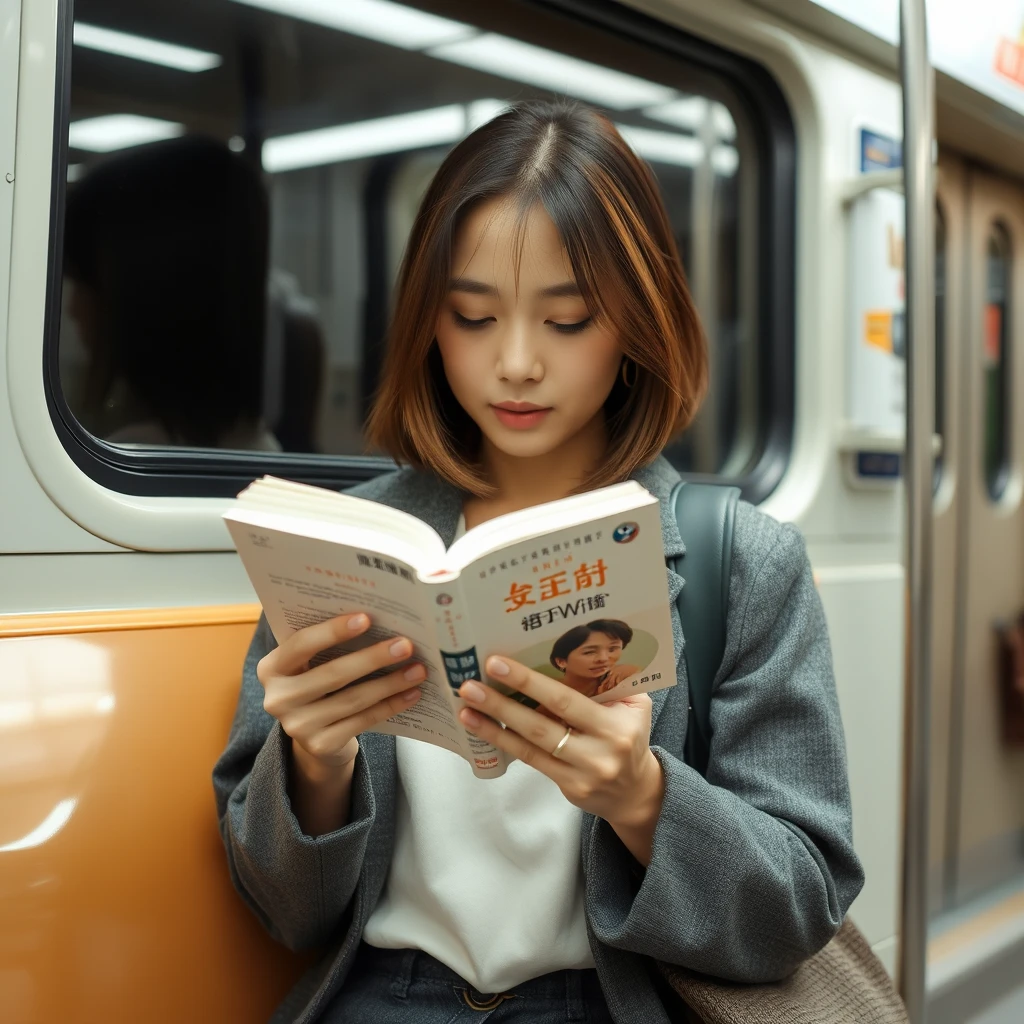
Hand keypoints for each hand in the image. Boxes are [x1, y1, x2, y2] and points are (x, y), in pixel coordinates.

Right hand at [257, 613, 423, 773]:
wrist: (316, 734)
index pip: (301, 644)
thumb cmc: (320, 682)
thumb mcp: (313, 663)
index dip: (333, 631)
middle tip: (406, 645)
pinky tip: (412, 693)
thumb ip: (330, 644)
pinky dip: (390, 705)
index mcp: (271, 668)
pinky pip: (363, 721)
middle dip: (374, 658)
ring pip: (353, 699)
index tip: (367, 618)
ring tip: (417, 670)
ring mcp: (297, 726)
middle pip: (332, 674)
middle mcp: (278, 698)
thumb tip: (380, 619)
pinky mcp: (320, 745)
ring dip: (390, 683)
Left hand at [457, 657, 664, 855]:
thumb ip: (608, 683)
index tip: (498, 664)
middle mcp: (599, 751)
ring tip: (466, 706)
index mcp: (615, 725)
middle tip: (470, 685)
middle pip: (542, 724)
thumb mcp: (633, 705)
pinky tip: (481, 727)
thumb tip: (564, 654)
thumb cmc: (630, 735)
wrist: (636, 791)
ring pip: (531, 745)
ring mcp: (582, 773)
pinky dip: (504, 743)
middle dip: (503, 703)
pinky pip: (532, 761)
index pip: (565, 700)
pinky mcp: (568, 788)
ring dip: (494, 725)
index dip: (530, 682)